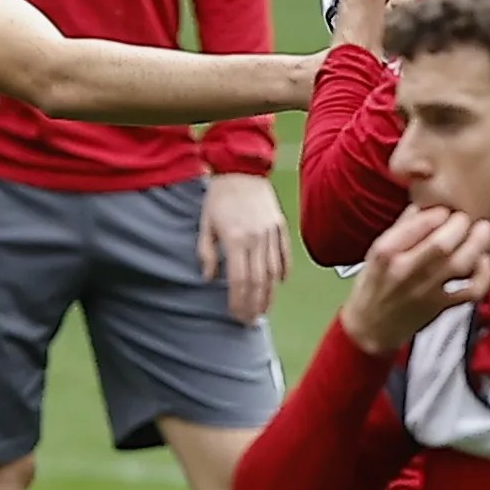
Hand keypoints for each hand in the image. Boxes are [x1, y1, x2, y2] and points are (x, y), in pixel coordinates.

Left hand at [198, 170, 293, 321]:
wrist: (241, 169)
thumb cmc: (219, 197)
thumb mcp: (205, 225)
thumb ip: (207, 253)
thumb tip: (210, 278)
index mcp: (236, 239)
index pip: (240, 281)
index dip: (239, 302)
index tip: (236, 315)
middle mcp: (257, 239)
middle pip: (259, 282)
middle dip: (255, 305)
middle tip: (250, 320)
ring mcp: (271, 233)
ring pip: (273, 273)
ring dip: (269, 294)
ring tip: (264, 309)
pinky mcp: (280, 226)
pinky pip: (284, 255)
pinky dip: (282, 272)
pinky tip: (278, 284)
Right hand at [336, 202, 489, 354]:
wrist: (371, 327)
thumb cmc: (375, 285)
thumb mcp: (376, 252)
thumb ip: (402, 227)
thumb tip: (425, 204)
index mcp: (386, 251)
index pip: (418, 224)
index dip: (439, 213)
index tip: (446, 211)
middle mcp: (405, 270)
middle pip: (443, 243)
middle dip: (461, 225)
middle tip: (466, 218)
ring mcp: (425, 291)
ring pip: (459, 264)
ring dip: (477, 244)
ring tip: (483, 230)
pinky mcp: (440, 307)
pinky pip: (470, 291)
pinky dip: (484, 276)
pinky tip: (485, 262)